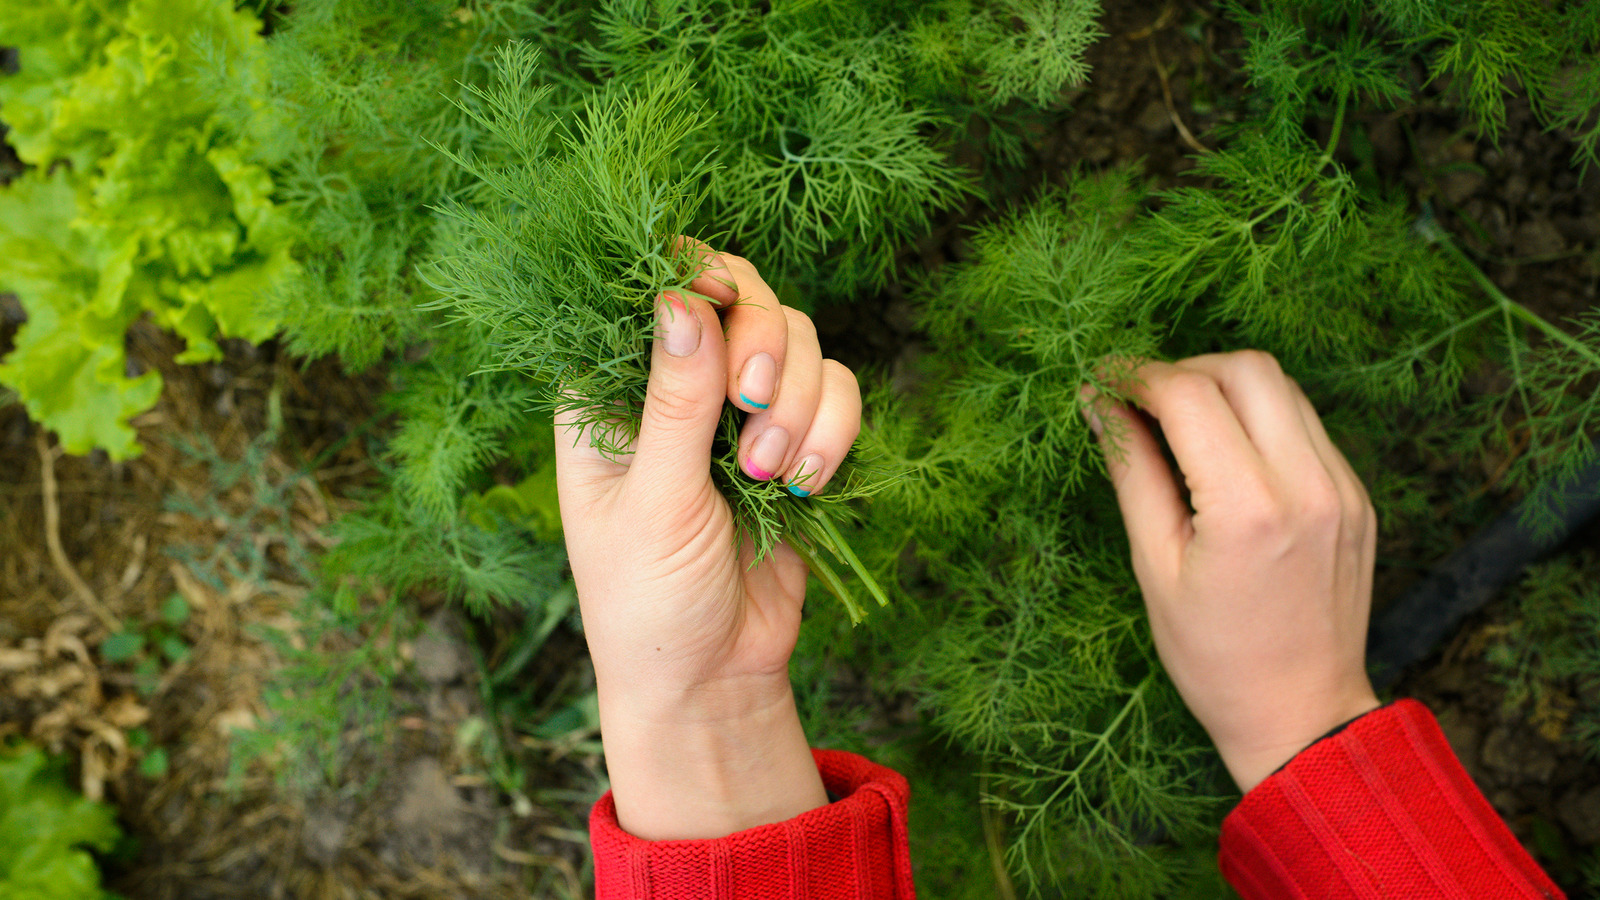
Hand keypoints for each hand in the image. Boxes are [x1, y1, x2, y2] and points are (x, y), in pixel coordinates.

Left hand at [554, 246, 861, 838]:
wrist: (712, 678)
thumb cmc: (648, 600)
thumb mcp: (655, 502)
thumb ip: (675, 402)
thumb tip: (682, 301)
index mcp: (608, 392)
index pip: (649, 288)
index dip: (691, 274)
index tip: (720, 299)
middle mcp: (674, 385)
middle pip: (739, 295)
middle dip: (760, 345)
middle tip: (751, 406)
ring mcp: (737, 410)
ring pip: (797, 338)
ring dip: (798, 402)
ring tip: (770, 478)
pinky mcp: (794, 440)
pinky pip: (836, 391)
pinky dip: (832, 430)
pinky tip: (805, 487)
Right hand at [1087, 351, 1380, 792]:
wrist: (1303, 714)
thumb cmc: (1214, 657)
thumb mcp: (1155, 565)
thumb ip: (1131, 472)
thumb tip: (1096, 405)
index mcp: (1249, 509)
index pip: (1189, 395)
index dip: (1135, 377)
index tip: (1101, 383)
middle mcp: (1307, 486)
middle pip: (1246, 369)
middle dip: (1184, 370)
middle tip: (1141, 401)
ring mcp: (1342, 489)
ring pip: (1283, 388)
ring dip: (1225, 388)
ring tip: (1180, 424)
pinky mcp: (1357, 497)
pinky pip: (1306, 426)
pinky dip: (1259, 419)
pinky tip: (1226, 455)